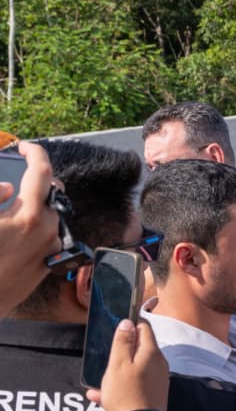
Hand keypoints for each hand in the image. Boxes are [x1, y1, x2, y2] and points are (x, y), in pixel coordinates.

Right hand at [0, 140, 61, 317]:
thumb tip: (10, 188)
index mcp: (29, 215)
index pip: (42, 172)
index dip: (36, 153)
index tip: (27, 147)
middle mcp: (47, 231)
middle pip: (50, 194)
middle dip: (36, 181)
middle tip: (21, 175)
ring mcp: (50, 249)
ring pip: (50, 215)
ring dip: (36, 205)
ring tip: (15, 206)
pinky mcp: (49, 263)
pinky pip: (49, 236)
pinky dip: (37, 226)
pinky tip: (17, 230)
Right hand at [90, 320, 168, 410]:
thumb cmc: (126, 393)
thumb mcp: (118, 364)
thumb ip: (123, 342)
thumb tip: (127, 322)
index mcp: (152, 353)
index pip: (145, 328)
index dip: (130, 325)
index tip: (116, 327)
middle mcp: (159, 364)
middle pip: (139, 348)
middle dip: (121, 350)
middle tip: (106, 357)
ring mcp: (157, 379)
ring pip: (134, 368)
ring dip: (116, 371)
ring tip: (100, 381)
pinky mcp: (153, 392)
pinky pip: (133, 383)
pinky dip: (119, 386)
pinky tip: (99, 395)